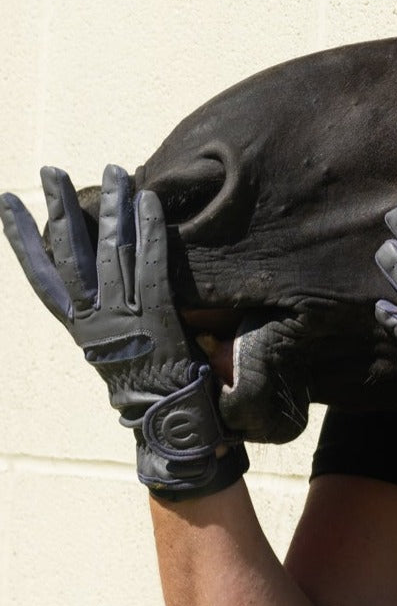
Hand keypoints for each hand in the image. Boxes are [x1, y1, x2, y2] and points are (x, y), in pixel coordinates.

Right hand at [1, 164, 247, 499]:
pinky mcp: (160, 318)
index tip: (7, 204)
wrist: (173, 436)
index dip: (23, 239)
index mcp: (83, 331)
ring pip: (113, 251)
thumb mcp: (127, 358)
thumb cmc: (157, 401)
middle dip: (60, 208)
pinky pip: (155, 265)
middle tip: (51, 171)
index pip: (44, 277)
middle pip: (71, 254)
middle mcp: (96, 321)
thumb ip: (122, 325)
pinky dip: (152, 231)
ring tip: (112, 169)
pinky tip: (151, 201)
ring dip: (112, 207)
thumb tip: (125, 298)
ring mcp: (126, 318)